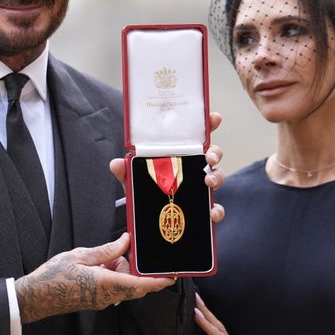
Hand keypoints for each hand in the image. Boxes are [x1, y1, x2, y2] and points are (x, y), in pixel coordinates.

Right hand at [14, 234, 175, 322]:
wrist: (36, 297)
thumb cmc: (53, 276)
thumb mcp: (80, 256)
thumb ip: (106, 250)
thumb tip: (126, 242)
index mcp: (106, 284)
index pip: (140, 285)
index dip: (158, 282)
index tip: (173, 276)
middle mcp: (108, 296)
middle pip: (135, 284)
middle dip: (134, 268)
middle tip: (124, 251)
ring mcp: (102, 301)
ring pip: (124, 285)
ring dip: (121, 271)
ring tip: (102, 257)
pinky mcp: (97, 301)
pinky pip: (114, 289)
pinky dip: (112, 275)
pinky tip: (99, 265)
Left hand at [109, 111, 225, 223]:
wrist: (146, 215)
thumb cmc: (146, 188)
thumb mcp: (134, 178)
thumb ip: (126, 171)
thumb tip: (116, 163)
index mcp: (181, 154)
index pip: (197, 135)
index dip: (208, 124)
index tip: (214, 118)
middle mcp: (194, 167)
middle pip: (213, 154)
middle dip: (215, 152)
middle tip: (209, 157)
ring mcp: (201, 186)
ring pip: (217, 177)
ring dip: (217, 177)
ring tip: (208, 182)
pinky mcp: (202, 207)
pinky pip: (215, 207)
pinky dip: (217, 210)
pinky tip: (212, 213)